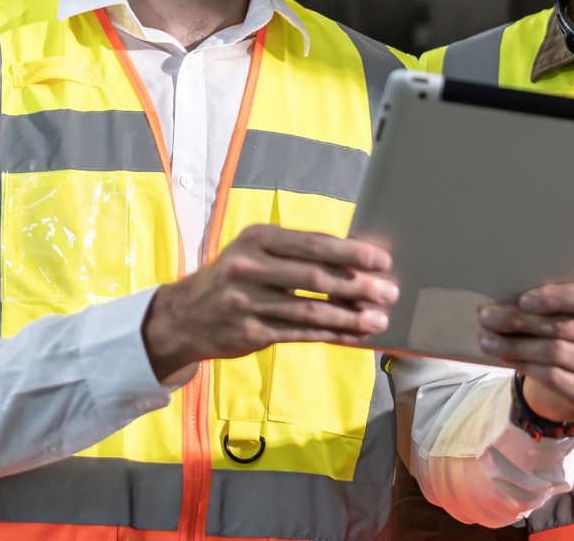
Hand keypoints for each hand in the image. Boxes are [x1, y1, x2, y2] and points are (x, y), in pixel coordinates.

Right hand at [142, 224, 396, 380]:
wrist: (184, 315)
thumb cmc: (235, 277)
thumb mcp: (256, 252)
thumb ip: (298, 253)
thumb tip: (356, 261)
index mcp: (257, 238)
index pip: (314, 244)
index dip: (352, 252)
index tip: (382, 260)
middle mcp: (249, 267)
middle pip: (316, 277)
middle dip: (359, 285)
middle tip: (390, 292)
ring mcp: (247, 302)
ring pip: (311, 310)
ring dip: (351, 316)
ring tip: (380, 319)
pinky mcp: (249, 333)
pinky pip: (300, 334)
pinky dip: (332, 334)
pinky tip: (354, 335)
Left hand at [479, 280, 573, 423]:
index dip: (555, 297)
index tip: (521, 299)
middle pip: (566, 328)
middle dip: (521, 321)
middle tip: (488, 317)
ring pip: (556, 354)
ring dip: (516, 346)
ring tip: (488, 339)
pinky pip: (554, 377)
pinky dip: (525, 366)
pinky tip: (506, 357)